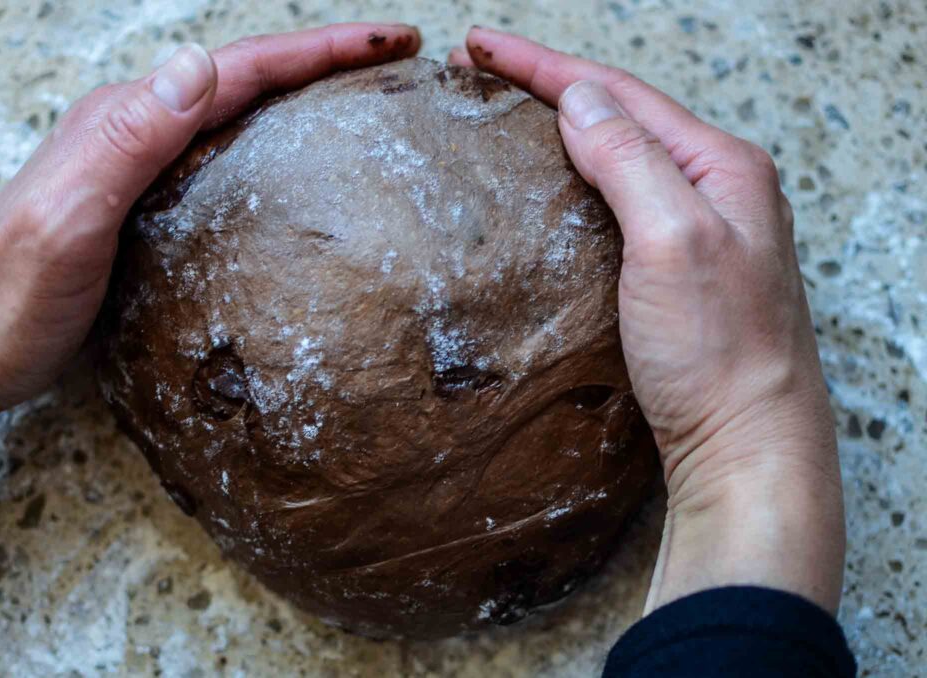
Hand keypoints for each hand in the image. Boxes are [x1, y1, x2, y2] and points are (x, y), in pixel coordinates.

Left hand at [0, 23, 421, 462]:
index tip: (387, 44)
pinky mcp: (148, 205)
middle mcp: (138, 131)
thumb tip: (199, 63)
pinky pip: (224, 158)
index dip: (318, 51)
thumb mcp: (70, 214)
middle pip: (247, 80)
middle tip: (391, 63)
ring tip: (362, 101)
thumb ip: (130, 138)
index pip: (240, 70)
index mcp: (129, 120)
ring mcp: (142, 167)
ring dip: (303, 98)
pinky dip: (272, 145)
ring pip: (239, 115)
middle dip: (324, 63)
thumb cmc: (13, 294)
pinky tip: (296, 168)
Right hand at [451, 28, 843, 612]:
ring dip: (564, 129)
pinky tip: (554, 184)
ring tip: (511, 113)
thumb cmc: (718, 351)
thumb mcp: (672, 240)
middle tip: (485, 71)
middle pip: (620, 116)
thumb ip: (629, 160)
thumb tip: (580, 100)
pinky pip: (620, 202)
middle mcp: (715, 189)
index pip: (617, 94)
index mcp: (721, 167)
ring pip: (620, 158)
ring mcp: (698, 230)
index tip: (481, 48)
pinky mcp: (677, 271)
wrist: (746, 442)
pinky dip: (579, 180)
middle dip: (550, 86)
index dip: (544, 66)